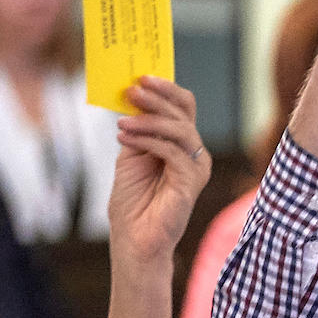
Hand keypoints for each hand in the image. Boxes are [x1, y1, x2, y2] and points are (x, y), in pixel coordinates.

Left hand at [107, 77, 210, 270]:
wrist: (134, 239)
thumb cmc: (133, 202)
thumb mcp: (131, 155)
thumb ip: (137, 129)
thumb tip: (131, 96)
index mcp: (181, 145)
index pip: (183, 108)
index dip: (165, 89)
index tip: (140, 77)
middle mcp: (194, 154)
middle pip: (185, 113)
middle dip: (157, 97)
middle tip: (132, 89)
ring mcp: (195, 168)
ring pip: (181, 129)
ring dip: (149, 119)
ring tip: (122, 122)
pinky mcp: (191, 182)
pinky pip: (173, 151)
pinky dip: (148, 139)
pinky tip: (124, 135)